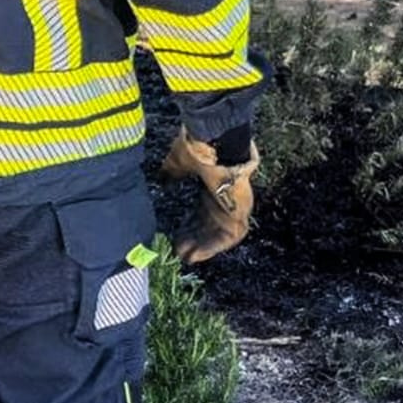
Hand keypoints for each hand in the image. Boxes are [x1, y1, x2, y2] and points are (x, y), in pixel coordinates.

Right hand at [159, 128, 257, 264]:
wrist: (215, 145)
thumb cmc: (198, 150)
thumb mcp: (177, 163)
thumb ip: (170, 173)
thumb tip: (160, 179)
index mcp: (211, 185)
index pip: (200, 212)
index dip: (188, 225)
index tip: (174, 236)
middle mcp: (224, 197)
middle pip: (209, 225)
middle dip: (193, 239)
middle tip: (178, 251)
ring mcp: (234, 204)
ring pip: (220, 233)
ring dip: (204, 247)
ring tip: (187, 257)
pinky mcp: (241, 211)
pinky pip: (230, 236)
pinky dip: (214, 247)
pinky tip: (198, 255)